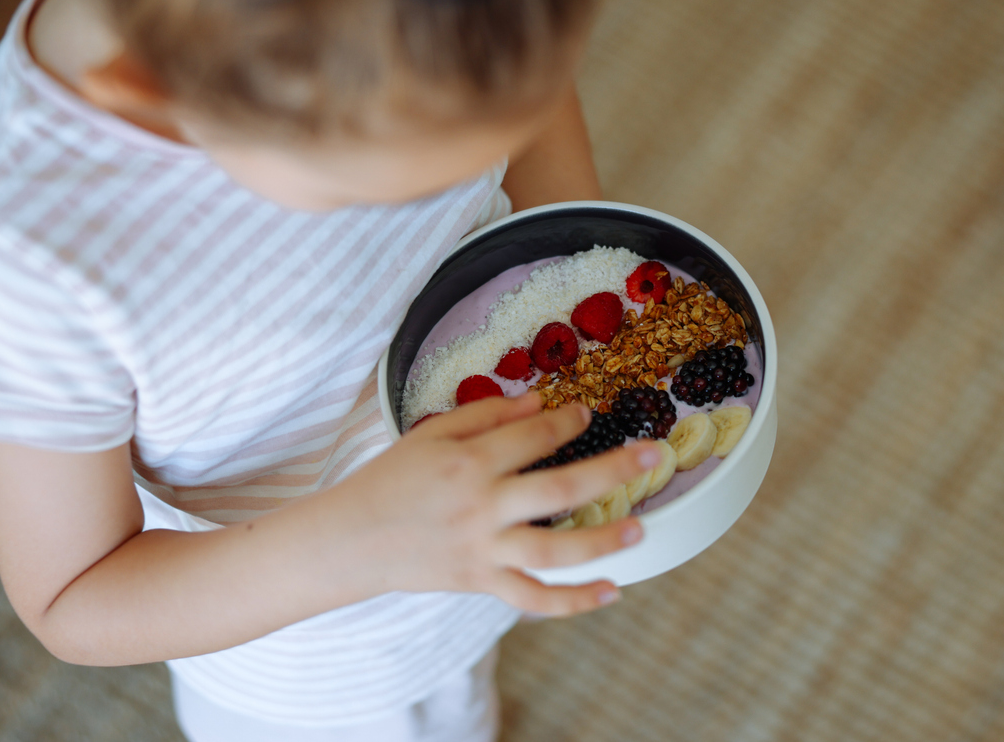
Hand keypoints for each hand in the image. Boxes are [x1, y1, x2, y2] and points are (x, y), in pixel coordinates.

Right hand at [330, 394, 658, 615]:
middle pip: (560, 489)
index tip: (588, 413)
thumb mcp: (431, 433)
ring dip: (603, 540)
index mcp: (469, 462)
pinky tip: (612, 591)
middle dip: (613, 470)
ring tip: (641, 528)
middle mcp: (482, 507)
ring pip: (555, 551)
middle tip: (652, 457)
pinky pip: (534, 598)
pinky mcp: (481, 583)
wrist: (351, 540)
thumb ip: (486, 415)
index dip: (567, 421)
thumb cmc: (391, 480)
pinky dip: (574, 601)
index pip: (533, 437)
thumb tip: (539, 402)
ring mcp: (484, 550)